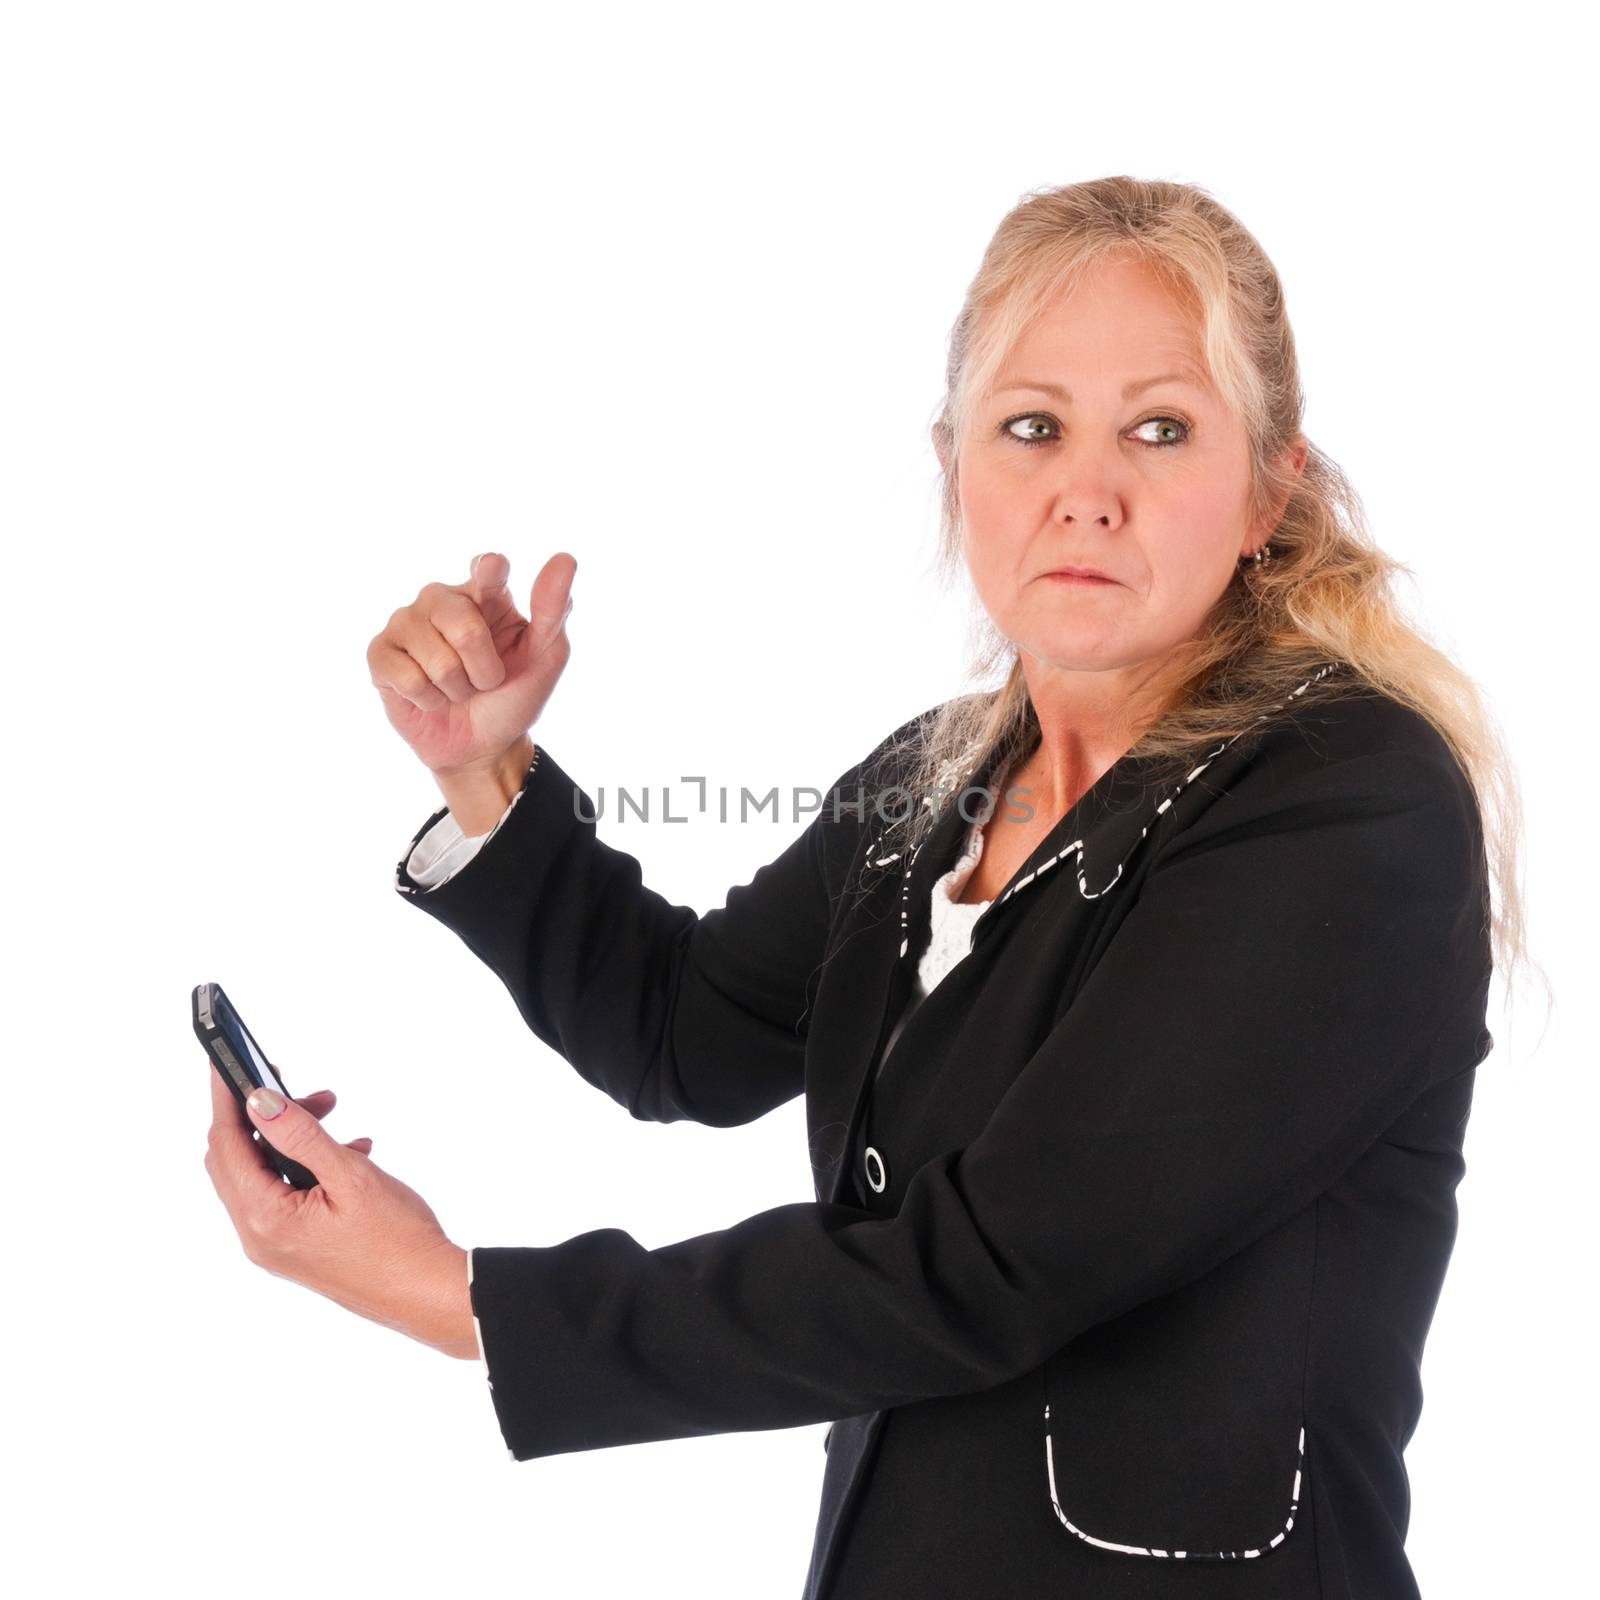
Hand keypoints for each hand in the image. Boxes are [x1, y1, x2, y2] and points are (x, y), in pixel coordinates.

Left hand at [203, 1063, 477, 1360]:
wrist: (427, 1293)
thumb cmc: (398, 1240)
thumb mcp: (351, 1176)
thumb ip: (300, 1135)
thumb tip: (259, 1100)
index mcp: (266, 1219)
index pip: (227, 1145)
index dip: (226, 1099)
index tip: (228, 1061)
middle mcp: (259, 1237)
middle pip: (234, 1160)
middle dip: (261, 1116)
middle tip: (300, 1089)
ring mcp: (274, 1246)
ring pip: (259, 1175)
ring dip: (287, 1139)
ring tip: (332, 1114)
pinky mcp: (294, 1248)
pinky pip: (280, 1194)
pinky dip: (302, 1164)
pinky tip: (346, 1151)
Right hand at [367, 550, 575, 776]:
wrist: (483, 746)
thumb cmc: (513, 695)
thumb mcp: (546, 658)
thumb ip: (552, 610)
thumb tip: (565, 559)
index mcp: (485, 593)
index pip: (487, 570)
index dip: (489, 571)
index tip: (493, 568)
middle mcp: (441, 598)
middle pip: (464, 625)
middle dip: (484, 669)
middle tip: (485, 680)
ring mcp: (406, 622)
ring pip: (436, 658)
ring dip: (457, 688)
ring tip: (458, 688)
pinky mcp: (381, 653)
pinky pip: (407, 677)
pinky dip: (429, 699)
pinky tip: (430, 697)